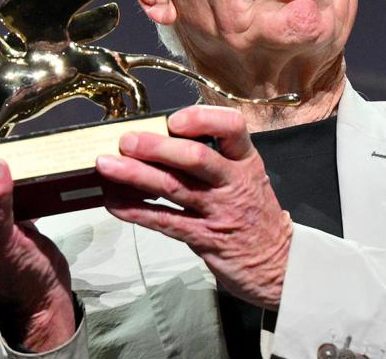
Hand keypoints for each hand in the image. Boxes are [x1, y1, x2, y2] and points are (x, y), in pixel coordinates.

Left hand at [96, 105, 292, 309]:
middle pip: (196, 158)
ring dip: (136, 175)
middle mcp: (234, 183)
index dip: (202, 119)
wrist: (279, 265)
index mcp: (246, 161)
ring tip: (106, 164)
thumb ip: (216, 158)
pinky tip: (113, 201)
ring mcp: (219, 212)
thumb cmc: (254, 214)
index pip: (233, 127)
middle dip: (157, 147)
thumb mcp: (248, 178)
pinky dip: (136, 210)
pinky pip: (165, 221)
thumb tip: (162, 138)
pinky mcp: (204, 239)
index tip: (174, 120)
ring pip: (174, 188)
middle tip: (126, 140)